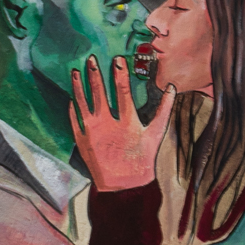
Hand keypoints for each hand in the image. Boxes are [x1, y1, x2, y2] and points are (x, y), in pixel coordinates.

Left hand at [70, 54, 175, 191]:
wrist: (123, 186)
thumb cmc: (142, 158)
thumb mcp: (156, 134)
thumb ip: (164, 110)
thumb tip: (172, 88)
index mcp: (127, 123)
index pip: (123, 92)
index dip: (120, 74)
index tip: (117, 60)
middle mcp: (108, 126)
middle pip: (99, 93)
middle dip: (95, 74)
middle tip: (91, 58)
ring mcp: (92, 133)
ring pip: (82, 103)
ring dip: (79, 86)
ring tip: (76, 71)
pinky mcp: (81, 140)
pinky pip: (74, 119)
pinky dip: (74, 107)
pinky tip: (73, 96)